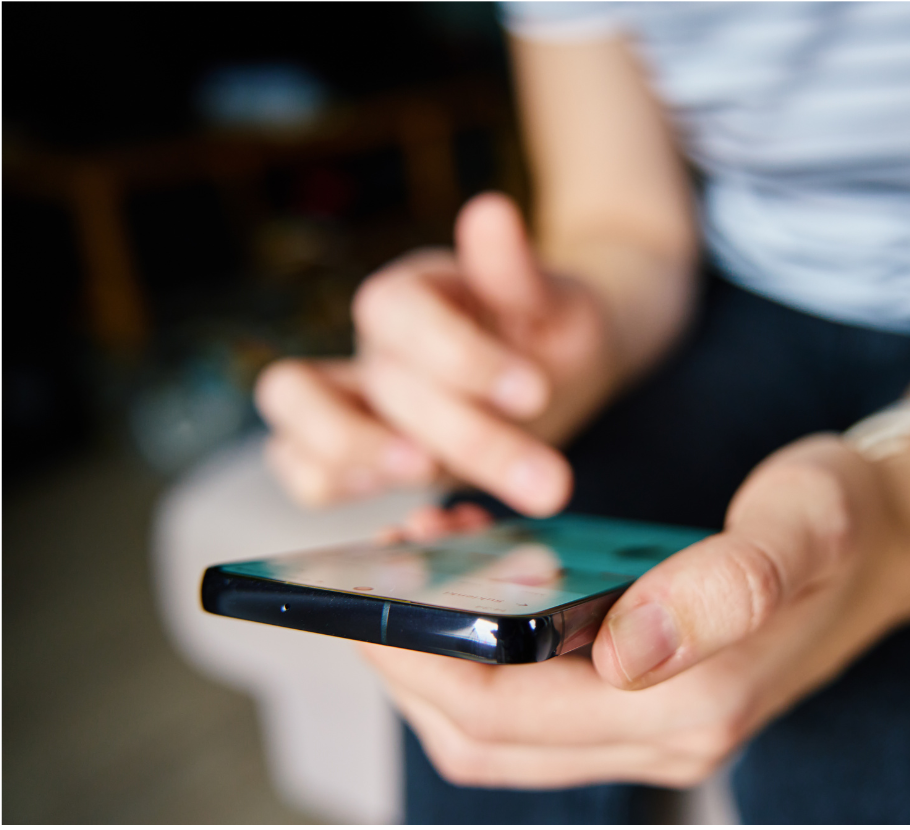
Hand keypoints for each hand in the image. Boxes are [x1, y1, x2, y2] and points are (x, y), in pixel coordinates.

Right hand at [256, 193, 619, 512]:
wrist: (557, 366)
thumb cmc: (551, 327)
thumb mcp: (557, 301)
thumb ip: (518, 272)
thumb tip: (490, 211)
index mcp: (415, 291)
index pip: (398, 310)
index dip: (459, 355)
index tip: (533, 394)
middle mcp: (374, 345)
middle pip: (380, 382)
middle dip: (466, 435)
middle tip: (543, 481)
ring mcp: (355, 401)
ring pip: (292, 417)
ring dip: (356, 456)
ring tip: (434, 481)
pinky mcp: (356, 457)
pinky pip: (303, 473)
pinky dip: (338, 494)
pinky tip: (425, 514)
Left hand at [360, 435, 909, 787]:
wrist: (896, 538)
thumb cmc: (845, 518)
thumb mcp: (802, 526)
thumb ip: (727, 586)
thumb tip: (628, 650)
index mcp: (693, 703)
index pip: (507, 712)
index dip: (421, 662)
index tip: (369, 594)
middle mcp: (667, 737)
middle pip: (487, 737)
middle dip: (411, 666)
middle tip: (374, 580)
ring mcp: (658, 727)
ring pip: (505, 732)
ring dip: (443, 666)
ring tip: (420, 570)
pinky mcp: (652, 702)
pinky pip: (539, 706)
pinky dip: (488, 660)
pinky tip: (483, 581)